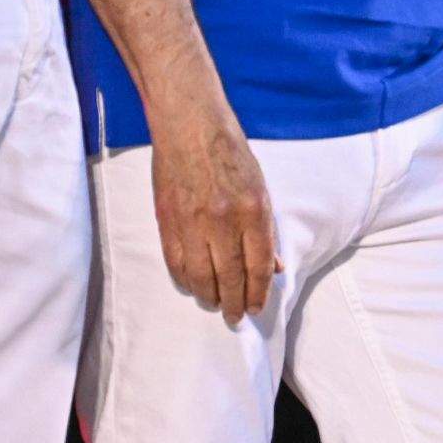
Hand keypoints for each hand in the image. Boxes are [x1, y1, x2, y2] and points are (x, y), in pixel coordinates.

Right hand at [150, 112, 276, 324]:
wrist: (190, 126)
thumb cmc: (230, 153)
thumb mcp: (260, 187)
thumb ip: (266, 229)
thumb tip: (274, 267)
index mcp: (253, 210)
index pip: (258, 265)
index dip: (258, 291)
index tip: (257, 307)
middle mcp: (223, 221)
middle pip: (230, 276)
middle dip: (234, 302)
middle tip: (235, 316)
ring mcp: (192, 223)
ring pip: (200, 276)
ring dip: (208, 296)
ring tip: (214, 304)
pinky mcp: (167, 221)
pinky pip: (175, 262)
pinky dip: (184, 280)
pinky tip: (192, 286)